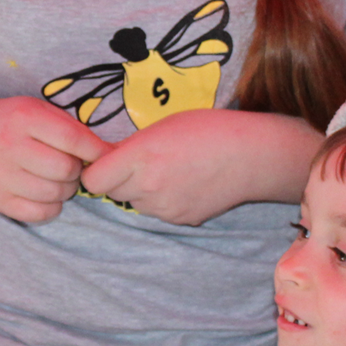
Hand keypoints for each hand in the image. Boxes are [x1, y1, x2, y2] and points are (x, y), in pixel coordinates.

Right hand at [0, 97, 108, 224]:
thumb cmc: (16, 123)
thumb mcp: (41, 111)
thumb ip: (73, 129)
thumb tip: (110, 155)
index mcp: (24, 118)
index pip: (73, 139)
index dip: (96, 150)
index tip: (103, 155)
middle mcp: (9, 146)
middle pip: (65, 170)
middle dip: (76, 170)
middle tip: (70, 165)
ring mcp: (0, 175)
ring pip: (54, 194)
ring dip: (65, 189)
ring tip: (56, 178)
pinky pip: (39, 214)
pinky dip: (51, 207)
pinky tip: (45, 192)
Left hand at [79, 110, 311, 225]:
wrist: (252, 156)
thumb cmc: (208, 129)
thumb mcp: (162, 126)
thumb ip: (131, 147)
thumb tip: (106, 159)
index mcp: (141, 156)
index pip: (93, 179)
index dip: (95, 170)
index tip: (105, 160)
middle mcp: (149, 186)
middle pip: (111, 192)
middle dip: (118, 179)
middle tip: (141, 162)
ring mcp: (165, 208)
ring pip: (134, 203)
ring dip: (140, 191)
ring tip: (168, 171)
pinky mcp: (180, 220)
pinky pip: (157, 212)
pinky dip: (162, 200)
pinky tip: (183, 183)